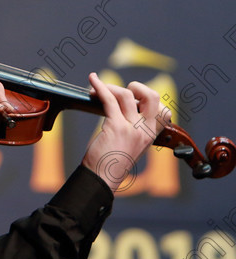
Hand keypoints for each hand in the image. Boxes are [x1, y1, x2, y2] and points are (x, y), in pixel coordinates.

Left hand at [81, 73, 170, 191]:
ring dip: (110, 87)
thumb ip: (134, 130)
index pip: (165, 111)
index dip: (151, 100)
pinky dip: (100, 86)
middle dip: (137, 87)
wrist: (102, 178)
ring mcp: (132, 128)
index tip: (135, 99)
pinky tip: (93, 80)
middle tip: (121, 90)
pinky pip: (109, 100)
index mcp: (152, 136)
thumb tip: (124, 109)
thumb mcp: (131, 146)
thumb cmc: (111, 163)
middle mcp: (146, 131)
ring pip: (126, 95)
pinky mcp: (116, 127)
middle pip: (152, 96)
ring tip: (97, 89)